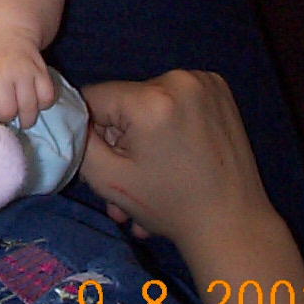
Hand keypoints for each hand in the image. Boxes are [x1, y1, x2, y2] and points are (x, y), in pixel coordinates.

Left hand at [0, 21, 55, 126]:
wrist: (7, 26)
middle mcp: (2, 73)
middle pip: (6, 112)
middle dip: (5, 117)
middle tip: (5, 112)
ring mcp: (23, 72)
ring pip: (28, 109)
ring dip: (25, 118)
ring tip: (21, 115)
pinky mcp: (41, 71)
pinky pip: (47, 98)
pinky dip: (43, 104)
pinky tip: (35, 101)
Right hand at [78, 70, 275, 247]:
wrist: (233, 223)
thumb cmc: (170, 205)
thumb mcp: (107, 179)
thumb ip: (78, 141)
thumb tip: (70, 118)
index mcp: (150, 100)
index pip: (94, 98)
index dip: (92, 129)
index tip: (108, 159)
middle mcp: (179, 80)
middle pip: (123, 101)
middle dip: (121, 135)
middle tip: (130, 175)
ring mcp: (203, 82)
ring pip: (148, 101)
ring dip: (144, 132)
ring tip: (154, 170)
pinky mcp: (219, 89)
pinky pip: (174, 98)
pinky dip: (168, 121)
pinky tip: (177, 152)